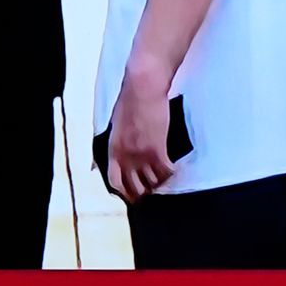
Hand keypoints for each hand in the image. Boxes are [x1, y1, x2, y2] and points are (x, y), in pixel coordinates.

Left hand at [107, 71, 178, 200]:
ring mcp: (142, 154)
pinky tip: (173, 169)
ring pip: (153, 181)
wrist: (143, 88)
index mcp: (113, 150)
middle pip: (135, 187)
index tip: (132, 196)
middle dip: (144, 192)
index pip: (115, 182)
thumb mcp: (115, 126)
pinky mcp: (158, 149)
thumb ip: (116, 144)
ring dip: (159, 183)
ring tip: (162, 179)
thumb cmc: (128, 102)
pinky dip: (170, 173)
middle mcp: (126, 157)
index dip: (124, 193)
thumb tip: (112, 156)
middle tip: (151, 191)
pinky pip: (166, 171)